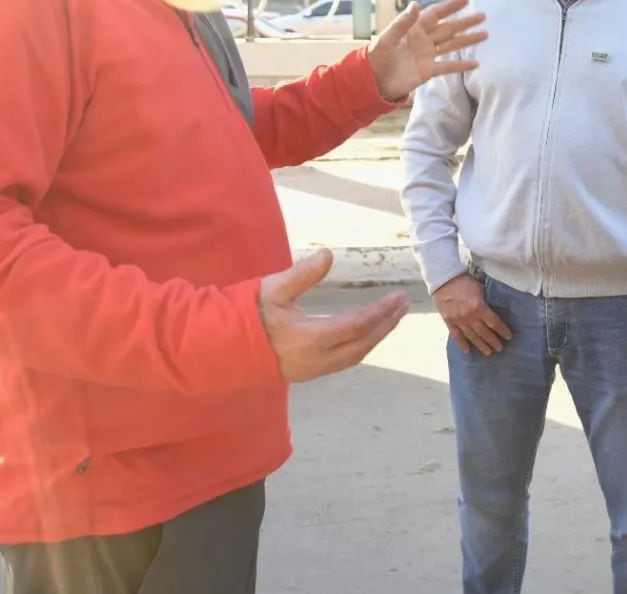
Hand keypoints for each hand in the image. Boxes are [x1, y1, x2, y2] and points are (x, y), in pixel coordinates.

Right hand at [258, 249, 407, 381]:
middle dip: (385, 325)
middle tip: (403, 306)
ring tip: (392, 318)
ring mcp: (313, 369)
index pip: (357, 326)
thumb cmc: (247, 314)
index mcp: (311, 338)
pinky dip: (362, 346)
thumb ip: (302, 274)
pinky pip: (344, 361)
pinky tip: (367, 334)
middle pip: (363, 344)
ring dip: (376, 337)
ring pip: (355, 355)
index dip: (380, 312)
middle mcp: (317, 359)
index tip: (397, 297)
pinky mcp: (308, 372)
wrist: (223, 348)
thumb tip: (328, 254)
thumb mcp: (273, 289)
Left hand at [367, 0, 486, 100]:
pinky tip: (476, 63)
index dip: (450, 6)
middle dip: (465, 22)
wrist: (372, 81)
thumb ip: (402, 23)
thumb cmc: (376, 58)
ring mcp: (427, 55)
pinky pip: (448, 66)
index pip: (436, 14)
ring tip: (485, 35)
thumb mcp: (387, 39)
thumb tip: (416, 4)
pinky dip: (461, 65)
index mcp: (414, 29)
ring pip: (452, 45)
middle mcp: (423, 40)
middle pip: (448, 28)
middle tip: (483, 15)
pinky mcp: (428, 71)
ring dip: (467, 40)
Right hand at [433, 275, 512, 355]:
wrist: (444, 279)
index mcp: (479, 307)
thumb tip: (494, 310)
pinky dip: (462, 344)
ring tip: (488, 352)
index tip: (509, 337)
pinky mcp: (449, 322)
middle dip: (493, 341)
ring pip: (472, 337)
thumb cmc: (464, 281)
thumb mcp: (480, 288)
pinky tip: (467, 351)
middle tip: (500, 348)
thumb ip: (486, 301)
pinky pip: (456, 336)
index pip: (494, 323)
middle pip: (484, 332)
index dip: (502, 331)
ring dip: (481, 345)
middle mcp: (469, 317)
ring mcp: (458, 321)